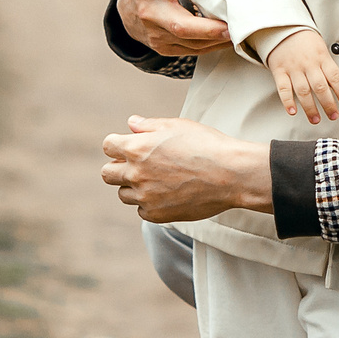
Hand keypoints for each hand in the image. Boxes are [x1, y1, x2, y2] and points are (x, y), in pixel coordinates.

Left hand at [100, 115, 273, 223]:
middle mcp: (136, 174)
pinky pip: (141, 210)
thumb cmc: (207, 145)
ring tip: (157, 180)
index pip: (108, 146)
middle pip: (107, 174)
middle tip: (138, 166)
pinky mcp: (157, 214)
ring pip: (123, 194)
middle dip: (119, 168)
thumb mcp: (177, 126)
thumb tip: (132, 123)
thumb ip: (149, 125)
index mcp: (138, 149)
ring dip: (133, 187)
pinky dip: (149, 203)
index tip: (129, 146)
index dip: (118, 144)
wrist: (231, 174)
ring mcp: (146, 197)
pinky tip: (167, 194)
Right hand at [120, 0, 233, 58]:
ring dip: (215, 40)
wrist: (126, 12)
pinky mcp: (164, 48)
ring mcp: (156, 34)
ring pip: (189, 42)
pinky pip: (191, 51)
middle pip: (181, 23)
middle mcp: (151, 12)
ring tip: (239, 32)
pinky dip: (211, 46)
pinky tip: (229, 39)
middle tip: (234, 23)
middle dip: (209, 26)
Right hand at [267, 29, 338, 123]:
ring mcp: (293, 68)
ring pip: (303, 91)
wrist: (283, 28)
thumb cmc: (304, 40)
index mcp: (322, 57)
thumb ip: (327, 66)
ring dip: (310, 108)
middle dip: (328, 104)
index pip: (335, 77)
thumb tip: (337, 87)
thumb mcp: (321, 48)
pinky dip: (288, 101)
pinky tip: (293, 111)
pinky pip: (284, 88)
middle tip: (333, 115)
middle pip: (320, 88)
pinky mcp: (279, 71)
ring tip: (315, 119)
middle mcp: (308, 64)